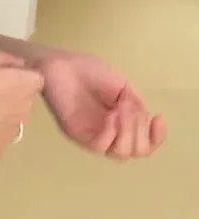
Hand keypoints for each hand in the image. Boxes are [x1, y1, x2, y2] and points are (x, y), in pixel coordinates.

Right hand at [0, 50, 44, 157]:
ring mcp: (12, 133)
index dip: (17, 76)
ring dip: (0, 116)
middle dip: (10, 96)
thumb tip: (20, 66)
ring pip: (10, 121)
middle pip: (23, 101)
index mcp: (26, 85)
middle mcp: (26, 110)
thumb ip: (7, 58)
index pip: (34, 78)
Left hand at [37, 50, 166, 158]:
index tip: (158, 118)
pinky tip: (110, 114)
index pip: (145, 144)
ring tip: (120, 108)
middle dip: (141, 129)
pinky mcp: (78, 134)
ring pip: (120, 153)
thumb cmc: (88, 72)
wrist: (61, 64)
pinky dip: (111, 131)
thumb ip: (136, 105)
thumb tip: (144, 120)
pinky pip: (100, 146)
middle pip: (137, 152)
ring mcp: (93, 135)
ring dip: (128, 130)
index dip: (157, 138)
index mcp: (122, 123)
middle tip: (129, 106)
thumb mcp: (122, 86)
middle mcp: (109, 134)